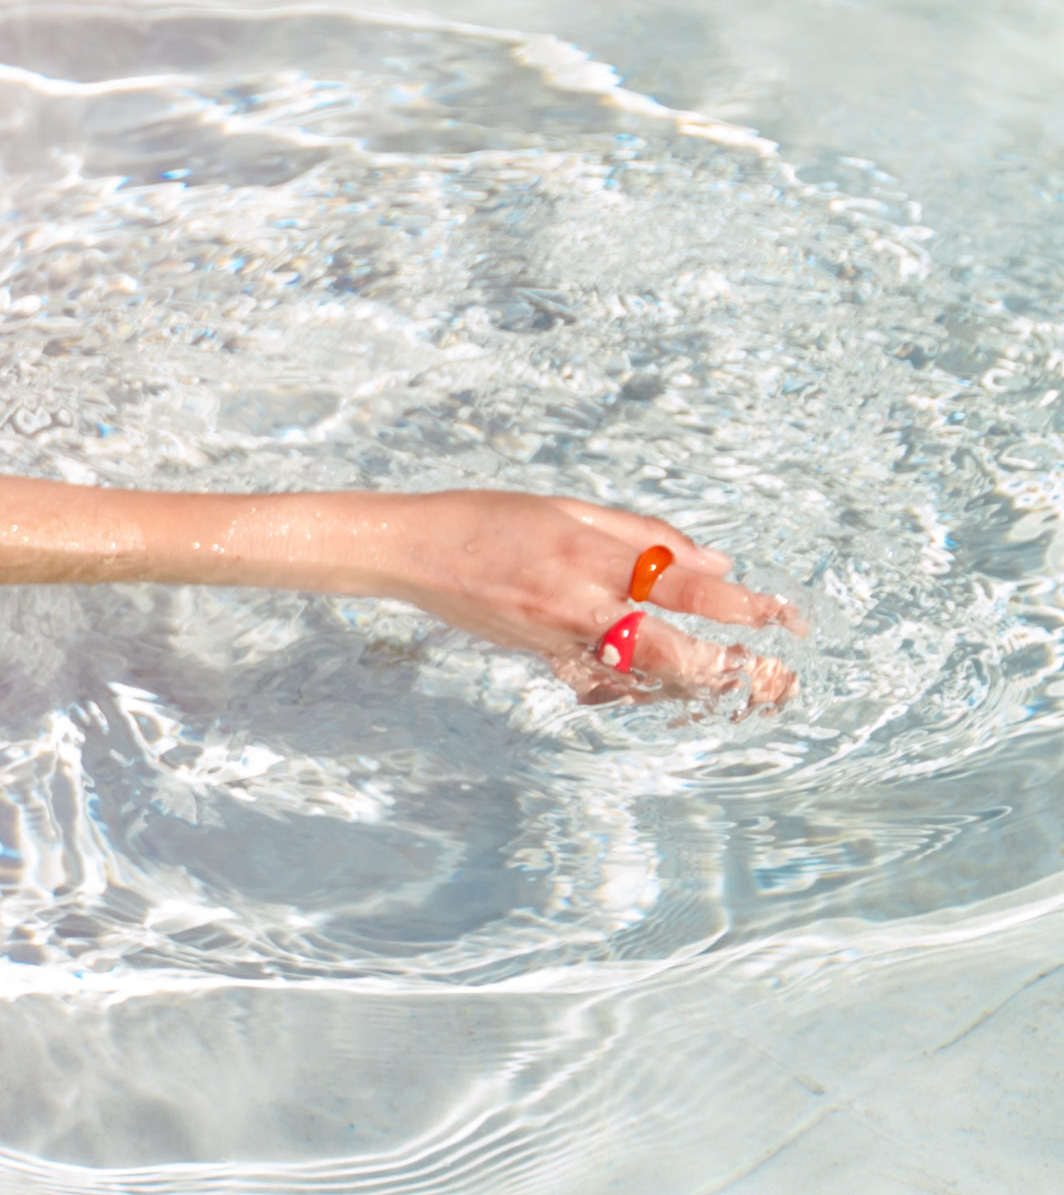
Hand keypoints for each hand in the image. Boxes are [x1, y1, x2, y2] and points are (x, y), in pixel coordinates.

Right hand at [350, 493, 798, 704]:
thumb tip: (713, 560)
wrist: (415, 552)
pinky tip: (663, 683)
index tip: (780, 612)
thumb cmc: (492, 519)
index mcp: (589, 556)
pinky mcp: (542, 657)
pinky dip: (637, 685)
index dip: (737, 602)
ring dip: (690, 680)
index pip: (680, 584)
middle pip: (667, 649)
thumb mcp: (570, 509)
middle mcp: (577, 604)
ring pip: (640, 675)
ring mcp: (558, 639)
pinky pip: (601, 680)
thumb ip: (643, 535)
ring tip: (732, 679)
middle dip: (723, 662)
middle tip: (767, 668)